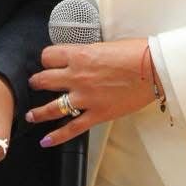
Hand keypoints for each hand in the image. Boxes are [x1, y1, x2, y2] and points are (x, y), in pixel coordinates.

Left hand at [25, 37, 156, 146]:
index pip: (48, 56)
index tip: (48, 63)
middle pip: (44, 80)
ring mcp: (85, 97)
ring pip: (52, 107)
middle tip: (36, 84)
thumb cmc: (135, 52)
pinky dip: (57, 136)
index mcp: (79, 54)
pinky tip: (46, 140)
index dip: (46, 59)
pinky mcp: (97, 114)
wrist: (154, 69)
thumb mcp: (105, 45)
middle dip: (37, 82)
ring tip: (31, 115)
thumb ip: (88, 53)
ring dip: (38, 112)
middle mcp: (77, 76)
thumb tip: (83, 58)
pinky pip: (72, 128)